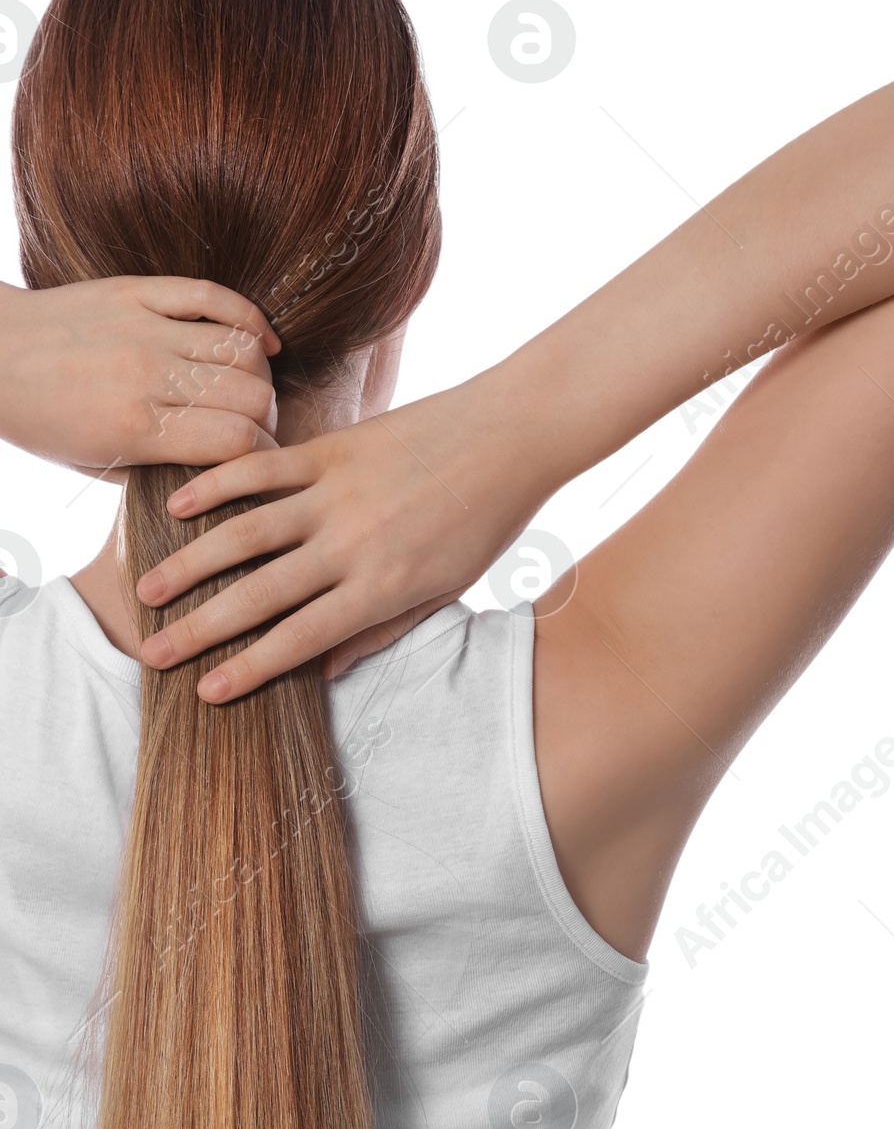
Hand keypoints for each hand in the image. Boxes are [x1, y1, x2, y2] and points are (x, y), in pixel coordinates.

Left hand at [0, 275, 280, 475]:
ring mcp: (145, 327)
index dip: (262, 456)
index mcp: (135, 428)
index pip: (238, 443)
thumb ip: (163, 469)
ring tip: (251, 391)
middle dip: (268, 419)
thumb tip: (227, 472)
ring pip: (244, 349)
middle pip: (254, 396)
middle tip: (257, 429)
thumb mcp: (97, 466)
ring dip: (261, 376)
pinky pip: (217, 297)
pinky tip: (263, 342)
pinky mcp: (139, 291)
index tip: (259, 462)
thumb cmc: (41, 420)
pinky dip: (252, 320)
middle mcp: (147, 375)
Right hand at [133, 376, 543, 698]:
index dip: (248, 669)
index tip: (205, 692)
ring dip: (190, 563)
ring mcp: (335, 494)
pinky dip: (216, 487)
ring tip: (147, 589)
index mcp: (380, 590)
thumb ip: (384, 630)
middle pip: (259, 595)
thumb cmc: (485, 521)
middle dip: (200, 630)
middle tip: (151, 654)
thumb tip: (324, 671)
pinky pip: (261, 470)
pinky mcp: (331, 450)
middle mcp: (350, 546)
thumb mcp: (446, 590)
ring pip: (245, 533)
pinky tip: (177, 507)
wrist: (511, 437)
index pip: (300, 640)